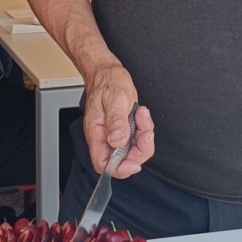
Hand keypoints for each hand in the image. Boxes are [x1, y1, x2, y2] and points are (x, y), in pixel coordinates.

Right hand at [81, 62, 154, 177]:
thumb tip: (117, 141)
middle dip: (139, 150)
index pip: (103, 164)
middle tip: (145, 133)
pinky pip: (138, 139)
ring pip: (133, 150)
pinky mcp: (124, 129)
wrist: (108, 72)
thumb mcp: (114, 100)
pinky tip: (141, 114)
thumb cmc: (106, 83)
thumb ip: (115, 122)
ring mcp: (115, 134)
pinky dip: (144, 129)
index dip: (119, 169)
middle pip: (122, 161)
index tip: (134, 163)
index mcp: (97, 134)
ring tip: (142, 116)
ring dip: (144, 137)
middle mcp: (105, 137)